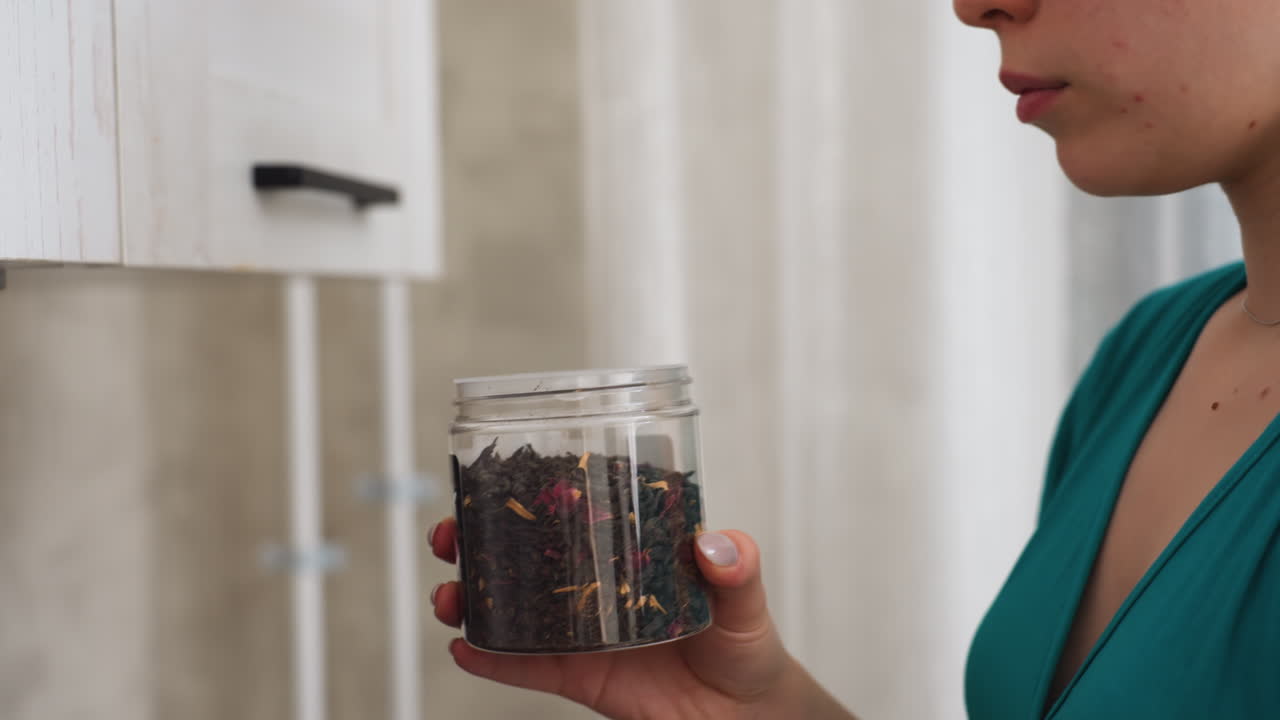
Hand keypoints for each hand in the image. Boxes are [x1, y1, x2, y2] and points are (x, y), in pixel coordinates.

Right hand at [429, 518, 796, 718]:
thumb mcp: (746, 599)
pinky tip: (463, 647)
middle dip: (475, 540)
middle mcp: (594, 585)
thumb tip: (715, 545)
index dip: (524, 494)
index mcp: (626, 549)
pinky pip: (525, 667)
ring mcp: (580, 631)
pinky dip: (491, 659)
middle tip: (450, 533)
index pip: (568, 510)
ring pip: (512, 608)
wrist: (743, 713)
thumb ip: (738, 570)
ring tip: (449, 596)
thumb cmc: (745, 642)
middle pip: (522, 554)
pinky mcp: (578, 677)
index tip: (487, 479)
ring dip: (472, 599)